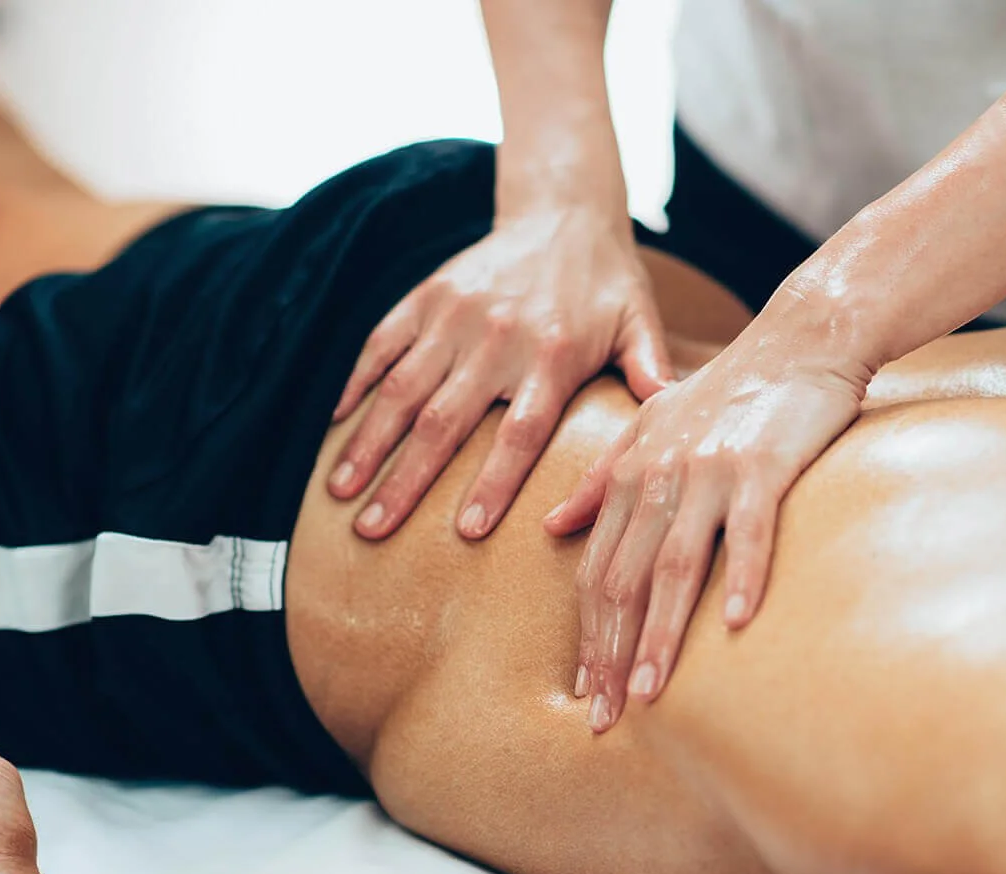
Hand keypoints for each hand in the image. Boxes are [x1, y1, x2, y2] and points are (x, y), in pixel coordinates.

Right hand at [328, 208, 675, 540]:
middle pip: (443, 422)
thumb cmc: (607, 283)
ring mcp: (453, 316)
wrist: (562, 209)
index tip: (466, 531)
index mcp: (553, 356)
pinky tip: (333, 428)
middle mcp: (497, 338)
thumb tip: (671, 421)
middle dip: (403, 481)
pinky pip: (381, 344)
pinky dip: (354, 385)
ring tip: (338, 493)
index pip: (519, 434)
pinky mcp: (426, 296)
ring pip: (401, 389)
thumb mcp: (639, 323)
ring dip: (367, 444)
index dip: (492, 482)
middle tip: (372, 531)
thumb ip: (650, 372)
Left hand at [544, 333, 866, 731]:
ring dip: (659, 634)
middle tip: (606, 717)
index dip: (587, 634)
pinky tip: (734, 626)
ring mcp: (711, 473)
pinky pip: (750, 532)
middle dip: (610, 654)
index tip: (584, 691)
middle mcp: (660, 477)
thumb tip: (554, 526)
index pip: (597, 568)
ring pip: (675, 566)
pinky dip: (741, 578)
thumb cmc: (729, 389)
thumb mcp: (649, 426)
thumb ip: (600, 478)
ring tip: (649, 693)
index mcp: (630, 474)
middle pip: (624, 579)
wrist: (799, 338)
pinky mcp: (763, 466)